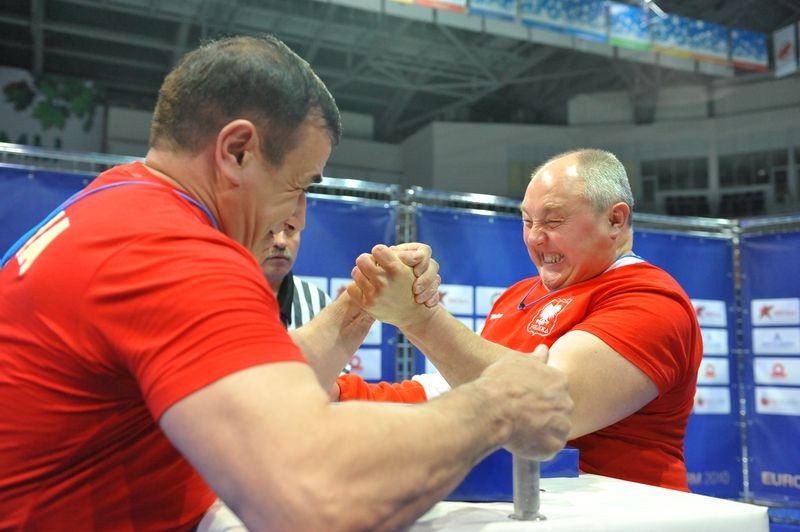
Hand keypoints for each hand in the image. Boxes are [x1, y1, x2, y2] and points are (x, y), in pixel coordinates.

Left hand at [348, 245, 432, 328]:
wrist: (410, 313)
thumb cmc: (408, 285)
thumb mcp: (409, 268)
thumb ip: (395, 255)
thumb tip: (376, 250)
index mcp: (396, 270)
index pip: (377, 249)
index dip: (378, 252)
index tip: (382, 257)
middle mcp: (384, 282)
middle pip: (362, 259)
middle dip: (367, 260)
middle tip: (372, 266)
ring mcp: (374, 295)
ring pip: (356, 272)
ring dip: (362, 273)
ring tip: (370, 277)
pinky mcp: (366, 304)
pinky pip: (351, 287)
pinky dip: (357, 286)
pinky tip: (367, 288)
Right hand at [480, 345, 572, 459]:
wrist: (491, 408)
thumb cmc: (499, 383)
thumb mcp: (515, 361)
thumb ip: (535, 358)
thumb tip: (544, 349)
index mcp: (560, 380)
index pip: (557, 391)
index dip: (540, 397)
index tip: (527, 400)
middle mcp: (566, 402)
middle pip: (559, 411)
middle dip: (545, 414)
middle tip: (523, 416)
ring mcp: (561, 425)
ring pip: (556, 431)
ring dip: (543, 432)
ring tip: (521, 429)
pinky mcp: (553, 446)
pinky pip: (549, 449)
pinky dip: (537, 448)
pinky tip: (521, 441)